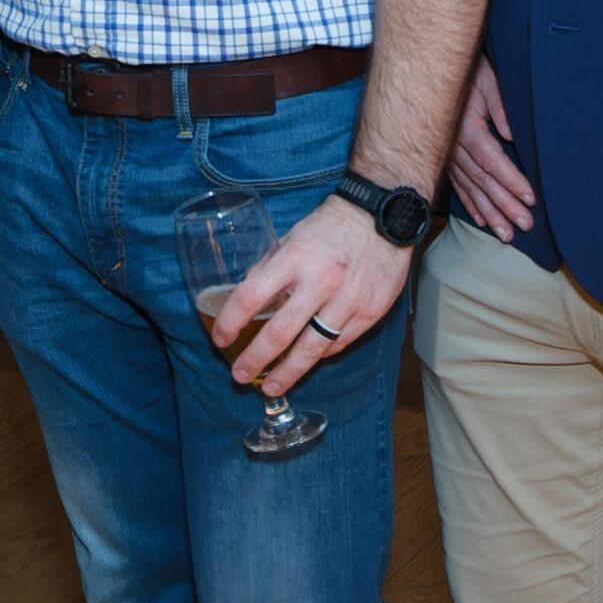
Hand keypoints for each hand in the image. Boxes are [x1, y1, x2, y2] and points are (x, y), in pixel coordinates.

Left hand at [212, 189, 412, 396]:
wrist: (383, 215)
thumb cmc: (332, 225)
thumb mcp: (293, 236)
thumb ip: (271, 267)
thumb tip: (248, 295)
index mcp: (294, 259)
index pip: (251, 297)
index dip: (229, 322)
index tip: (220, 338)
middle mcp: (320, 283)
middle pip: (280, 334)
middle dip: (255, 360)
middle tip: (239, 376)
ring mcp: (348, 301)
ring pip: (312, 350)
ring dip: (288, 373)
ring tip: (271, 387)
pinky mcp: (370, 313)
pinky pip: (339, 344)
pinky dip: (319, 356)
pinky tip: (306, 363)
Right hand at [446, 54, 533, 240]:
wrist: (431, 69)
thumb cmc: (464, 72)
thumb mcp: (487, 80)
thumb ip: (500, 106)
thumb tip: (511, 135)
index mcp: (466, 129)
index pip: (491, 161)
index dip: (511, 181)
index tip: (530, 198)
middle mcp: (453, 147)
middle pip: (482, 181)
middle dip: (504, 205)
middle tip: (523, 225)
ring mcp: (446, 155)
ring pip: (470, 188)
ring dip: (489, 212)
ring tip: (506, 234)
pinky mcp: (443, 158)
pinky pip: (457, 185)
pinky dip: (470, 204)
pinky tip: (483, 220)